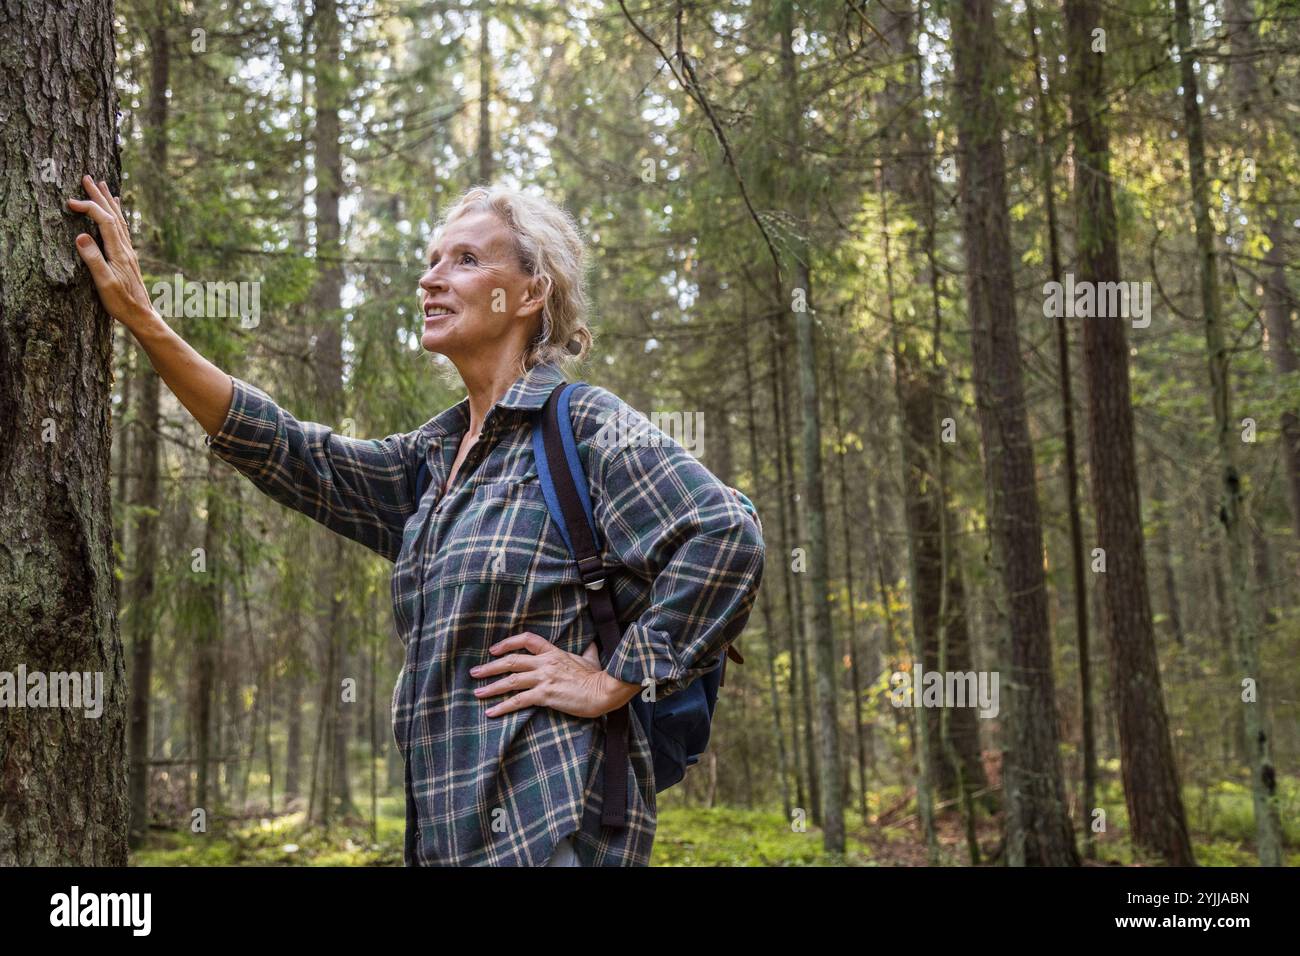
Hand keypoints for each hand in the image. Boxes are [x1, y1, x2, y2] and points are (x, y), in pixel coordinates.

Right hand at [66, 175, 155, 327]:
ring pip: (120, 220)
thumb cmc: (121, 302)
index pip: (104, 221)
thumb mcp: (104, 282)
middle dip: (99, 196)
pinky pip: (123, 229)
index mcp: (119, 252)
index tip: (70, 201)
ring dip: (110, 202)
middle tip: (88, 178)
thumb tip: (80, 236)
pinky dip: (118, 216)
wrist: (142, 315)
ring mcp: (129, 252)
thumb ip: (93, 259)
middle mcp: (126, 248)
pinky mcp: (128, 257)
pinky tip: (118, 214)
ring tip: (104, 186)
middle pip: (113, 215)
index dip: (89, 207)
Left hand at [471, 633, 640, 719]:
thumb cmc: (598, 677)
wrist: (604, 690)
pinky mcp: (544, 695)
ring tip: (477, 693)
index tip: (494, 650)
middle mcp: (545, 663)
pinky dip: (502, 707)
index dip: (508, 643)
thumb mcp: (591, 658)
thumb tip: (593, 642)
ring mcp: (543, 679)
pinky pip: (518, 701)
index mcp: (553, 652)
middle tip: (474, 673)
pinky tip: (491, 712)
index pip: (527, 640)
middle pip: (511, 661)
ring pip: (510, 680)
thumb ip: (588, 650)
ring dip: (491, 687)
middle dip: (490, 667)